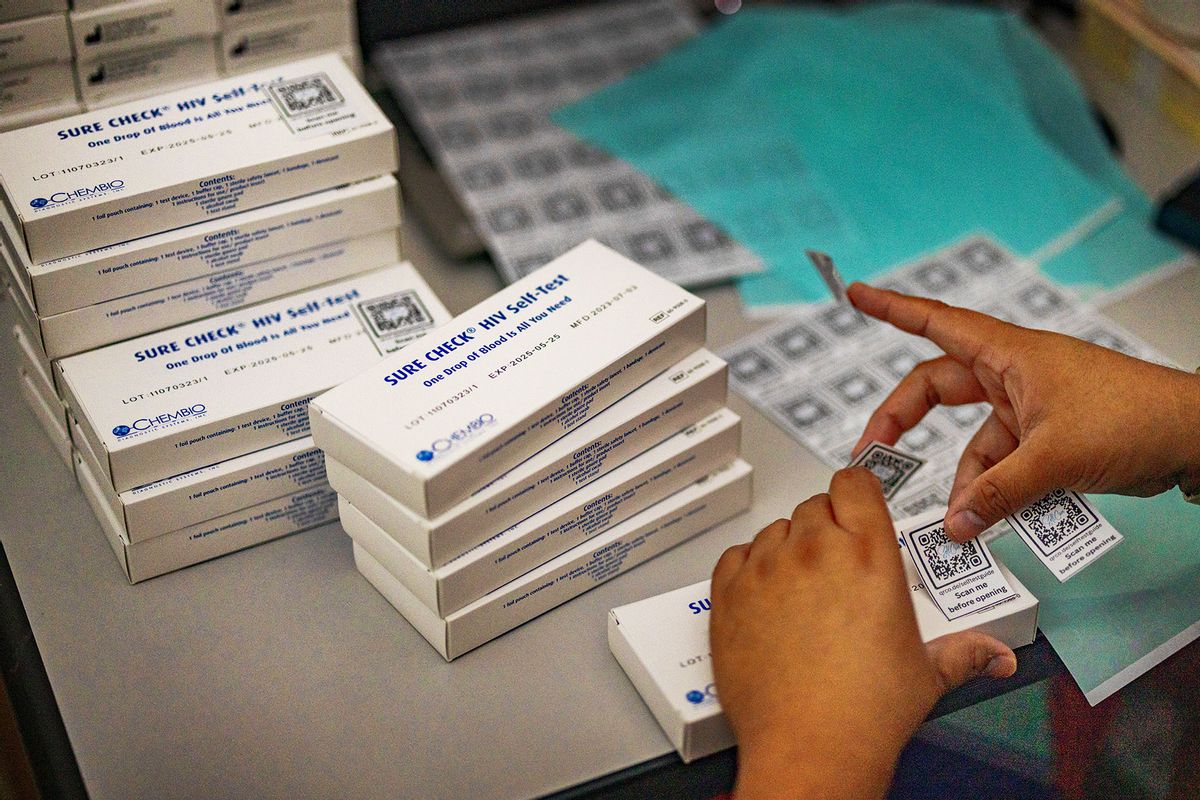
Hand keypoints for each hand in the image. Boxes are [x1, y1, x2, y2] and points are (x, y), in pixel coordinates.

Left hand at [711, 468, 1016, 799]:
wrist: (809, 748)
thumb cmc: (864, 714)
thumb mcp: (927, 675)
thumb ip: (963, 652)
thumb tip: (995, 654)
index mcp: (870, 555)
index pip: (855, 483)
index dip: (856, 492)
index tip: (857, 506)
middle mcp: (817, 550)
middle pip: (814, 506)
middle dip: (827, 527)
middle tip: (836, 567)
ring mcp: (768, 568)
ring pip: (775, 529)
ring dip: (788, 548)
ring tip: (802, 590)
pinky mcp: (730, 592)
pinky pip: (734, 556)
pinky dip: (748, 568)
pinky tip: (766, 596)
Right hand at [848, 283, 1199, 541]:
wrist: (1194, 439)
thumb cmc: (1133, 418)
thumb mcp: (1055, 458)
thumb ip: (998, 494)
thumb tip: (956, 525)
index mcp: (1010, 355)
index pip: (937, 322)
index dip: (892, 308)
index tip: (856, 294)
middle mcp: (1013, 376)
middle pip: (938, 388)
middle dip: (902, 420)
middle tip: (873, 451)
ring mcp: (1029, 408)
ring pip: (973, 440)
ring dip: (962, 478)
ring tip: (956, 520)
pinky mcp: (1046, 439)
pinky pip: (1002, 464)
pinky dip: (992, 492)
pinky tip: (988, 522)